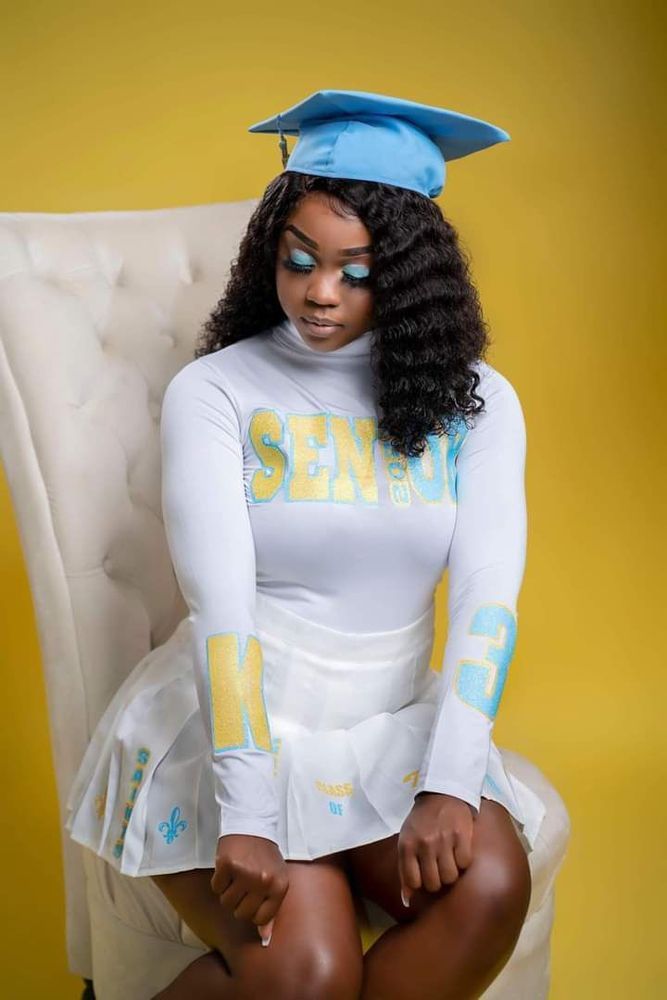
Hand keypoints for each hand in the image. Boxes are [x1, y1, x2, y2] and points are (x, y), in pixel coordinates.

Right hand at [211, 834, 288, 945]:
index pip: (260, 919)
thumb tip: (264, 938)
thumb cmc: (265, 855)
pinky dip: (218, 880)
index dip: (253, 911)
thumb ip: (271, 908)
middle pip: (241, 914)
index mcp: (279, 886)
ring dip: (228, 892)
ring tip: (236, 874)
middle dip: (239, 902)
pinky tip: (227, 868)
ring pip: (227, 903)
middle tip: (243, 884)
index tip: (252, 897)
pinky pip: (216, 888)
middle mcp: (263, 881)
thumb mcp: (276, 879)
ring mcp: (245, 873)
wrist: (252, 822)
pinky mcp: (227, 865)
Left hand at [398, 792, 474, 906]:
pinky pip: (465, 863)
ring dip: (451, 872)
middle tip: (438, 867)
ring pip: (450, 877)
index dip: (420, 883)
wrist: (442, 793)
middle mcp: (424, 844)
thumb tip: (406, 901)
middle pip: (433, 884)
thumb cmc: (422, 821)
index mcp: (407, 845)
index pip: (413, 882)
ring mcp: (444, 839)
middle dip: (437, 880)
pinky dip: (464, 861)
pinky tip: (459, 850)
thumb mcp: (407, 840)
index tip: (424, 875)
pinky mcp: (462, 835)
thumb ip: (405, 870)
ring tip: (449, 859)